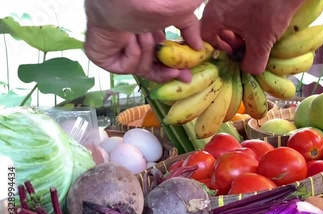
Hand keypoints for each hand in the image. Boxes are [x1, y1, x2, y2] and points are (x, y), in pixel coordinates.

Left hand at [83, 0, 203, 82]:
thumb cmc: (149, 1)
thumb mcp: (177, 15)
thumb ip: (189, 31)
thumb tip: (200, 47)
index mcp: (143, 33)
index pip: (157, 59)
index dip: (172, 69)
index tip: (187, 76)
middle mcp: (128, 43)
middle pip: (148, 69)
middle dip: (165, 72)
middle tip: (179, 74)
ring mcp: (113, 50)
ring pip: (139, 68)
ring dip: (147, 51)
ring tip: (144, 33)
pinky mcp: (101, 57)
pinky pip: (125, 67)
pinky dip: (133, 54)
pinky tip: (130, 37)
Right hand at [200, 0, 304, 74]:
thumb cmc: (269, 11)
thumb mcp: (261, 43)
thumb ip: (252, 63)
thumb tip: (248, 70)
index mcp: (215, 14)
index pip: (205, 35)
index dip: (218, 47)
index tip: (233, 51)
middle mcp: (217, 1)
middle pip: (215, 24)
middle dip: (228, 38)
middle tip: (243, 44)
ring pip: (226, 14)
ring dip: (237, 27)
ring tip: (254, 34)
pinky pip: (236, 5)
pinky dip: (244, 15)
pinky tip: (260, 20)